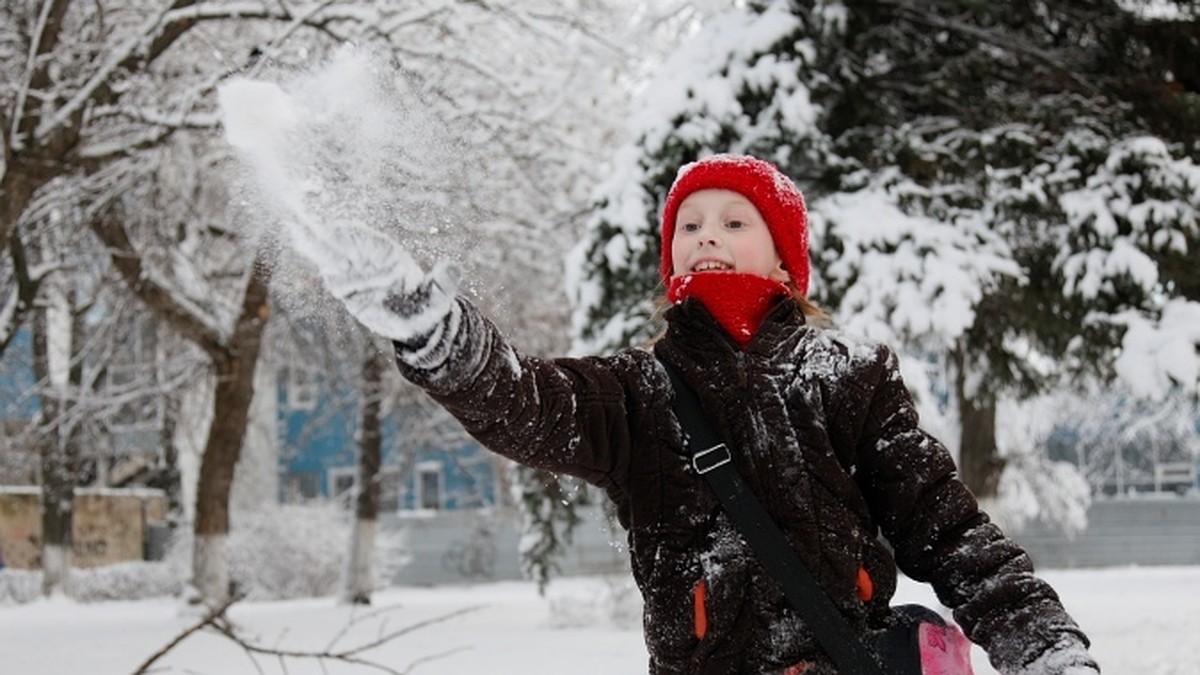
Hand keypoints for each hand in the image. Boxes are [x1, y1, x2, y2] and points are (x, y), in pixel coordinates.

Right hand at [287, 218, 458, 342]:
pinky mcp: (343, 280)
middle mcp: (369, 257)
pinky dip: (312, 248)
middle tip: (298, 219)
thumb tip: (454, 269)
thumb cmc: (426, 308)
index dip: (347, 236)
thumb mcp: (437, 299)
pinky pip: (326, 262)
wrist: (415, 321)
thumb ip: (443, 284)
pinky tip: (295, 234)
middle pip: (341, 239)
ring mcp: (354, 267)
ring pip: (330, 250)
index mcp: (388, 255)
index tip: (329, 230)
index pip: (363, 240)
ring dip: (313, 239)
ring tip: (293, 225)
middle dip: (322, 230)